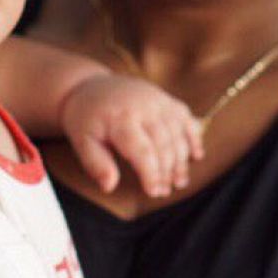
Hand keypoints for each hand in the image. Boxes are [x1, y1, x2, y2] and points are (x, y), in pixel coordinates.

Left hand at [60, 74, 202, 196]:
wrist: (88, 86)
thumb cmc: (85, 117)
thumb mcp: (82, 141)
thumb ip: (95, 164)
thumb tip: (109, 186)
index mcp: (121, 118)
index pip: (143, 150)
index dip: (151, 173)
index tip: (153, 192)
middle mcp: (144, 106)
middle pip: (164, 143)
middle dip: (167, 171)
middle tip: (165, 191)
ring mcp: (157, 100)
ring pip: (178, 133)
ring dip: (181, 160)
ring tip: (179, 181)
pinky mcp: (165, 99)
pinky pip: (185, 118)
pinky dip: (193, 136)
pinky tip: (196, 155)